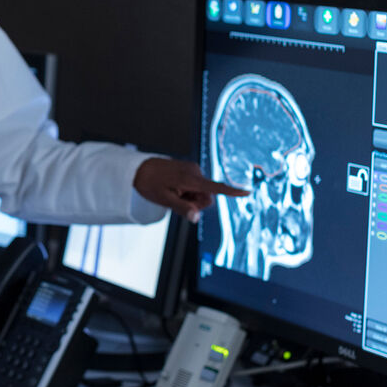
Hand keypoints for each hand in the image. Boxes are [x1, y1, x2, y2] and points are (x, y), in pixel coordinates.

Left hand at [133, 158, 248, 223]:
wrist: (139, 168)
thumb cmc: (150, 183)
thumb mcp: (164, 200)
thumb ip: (182, 208)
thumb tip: (196, 217)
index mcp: (190, 179)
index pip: (215, 187)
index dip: (232, 191)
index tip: (247, 192)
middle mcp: (194, 172)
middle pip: (207, 196)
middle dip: (195, 203)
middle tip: (177, 199)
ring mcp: (192, 170)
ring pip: (200, 192)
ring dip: (189, 197)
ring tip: (173, 192)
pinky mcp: (189, 170)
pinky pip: (195, 185)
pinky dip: (187, 190)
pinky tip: (174, 188)